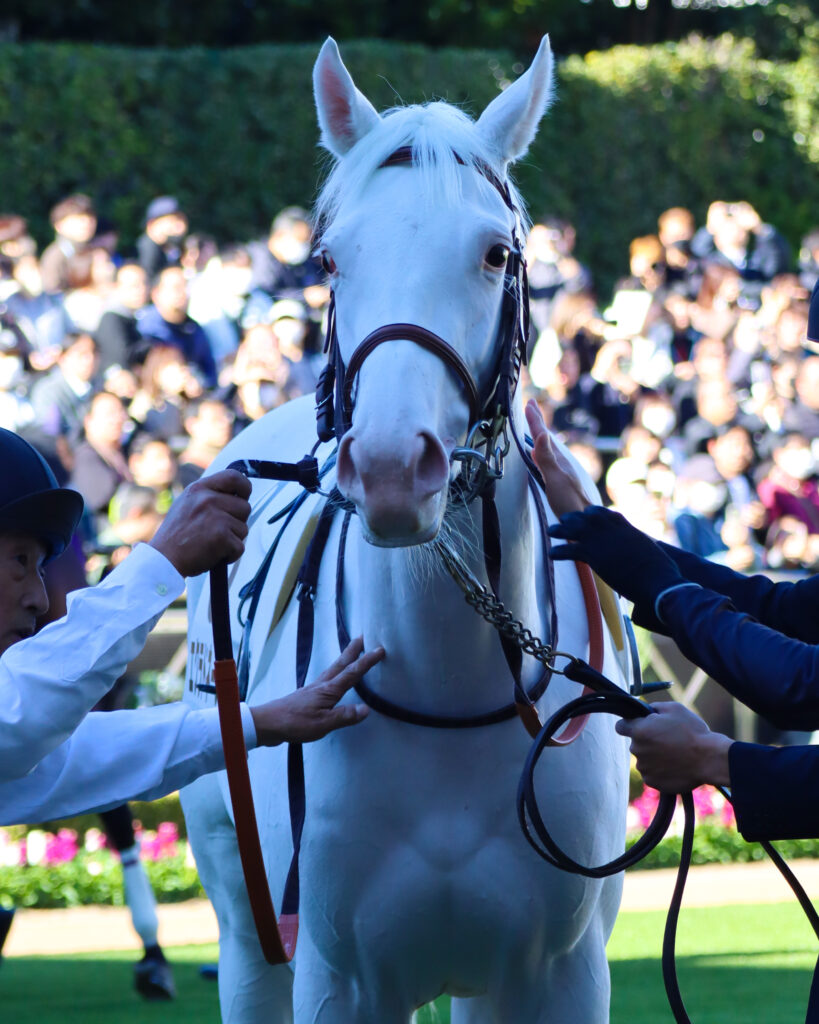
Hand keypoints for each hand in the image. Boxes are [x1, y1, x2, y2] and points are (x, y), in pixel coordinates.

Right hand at [149, 469, 251, 576]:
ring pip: (243, 528)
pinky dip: (230, 555)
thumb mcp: (187, 504)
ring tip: (212, 543)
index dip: (244, 487)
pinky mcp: (221, 535)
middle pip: (244, 507)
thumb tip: (235, 494)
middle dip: (237, 522)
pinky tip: (214, 555)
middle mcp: (207, 499)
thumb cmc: (174, 538)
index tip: (243, 496)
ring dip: (233, 540)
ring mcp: (215, 516)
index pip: (233, 477)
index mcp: (199, 489)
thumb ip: (209, 496)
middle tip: (219, 532)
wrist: (163, 560)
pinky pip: (240, 546)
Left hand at [250, 637, 383, 743]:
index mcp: (328, 690)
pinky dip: (334, 672)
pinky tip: (333, 678)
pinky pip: (326, 678)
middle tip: (363, 637)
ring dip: (344, 659)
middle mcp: (322, 685)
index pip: (352, 673)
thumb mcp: (323, 724)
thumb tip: (366, 709)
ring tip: (351, 651)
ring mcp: (313, 689)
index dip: (366, 661)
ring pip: (333, 669)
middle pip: (340, 664)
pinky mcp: (307, 696)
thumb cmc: (295, 723)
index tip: (379, 649)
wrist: (268, 724)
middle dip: (353, 651)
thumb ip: (344, 716)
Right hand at [525, 399, 589, 517]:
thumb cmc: (569, 503)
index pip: (543, 435)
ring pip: (547, 448)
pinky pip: (546, 460)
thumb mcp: (555, 479)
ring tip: (534, 426)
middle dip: (537, 422)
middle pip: (546, 438)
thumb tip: (540, 433)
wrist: (584, 525)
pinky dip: (540, 452)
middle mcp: (560, 463)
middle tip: (531, 406)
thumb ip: (546, 458)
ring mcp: (560, 472)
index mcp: (558, 460)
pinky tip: (538, 456)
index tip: (528, 403)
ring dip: (538, 435)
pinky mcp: (558, 483)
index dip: (535, 420)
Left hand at [548, 505, 683, 611]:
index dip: (597, 513)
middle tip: (565, 518)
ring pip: (575, 529)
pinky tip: (551, 554)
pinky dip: (559, 552)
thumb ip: (647, 551)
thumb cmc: (662, 571)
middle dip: (576, 517)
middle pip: (588, 517)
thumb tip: (655, 559)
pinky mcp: (593, 555)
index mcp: (628, 528)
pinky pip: (570, 550)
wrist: (657, 578)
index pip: (609, 514)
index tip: (590, 512)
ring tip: (550, 531)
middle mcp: (612, 529)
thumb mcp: (655, 554)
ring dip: (561, 529)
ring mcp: (601, 540)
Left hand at [615, 702, 732, 791]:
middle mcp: (637, 750)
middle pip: (636, 743)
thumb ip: (654, 708)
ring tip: (675, 754)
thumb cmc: (692, 731)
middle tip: (668, 739)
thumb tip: (645, 710)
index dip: (628, 725)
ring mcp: (644, 768)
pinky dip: (660, 770)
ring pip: (644, 759)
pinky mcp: (653, 782)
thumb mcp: (674, 709)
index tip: (638, 726)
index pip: (620, 726)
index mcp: (639, 730)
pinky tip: (675, 766)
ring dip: (654, 756)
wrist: (709, 759)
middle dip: (647, 741)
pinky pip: (652, 773)